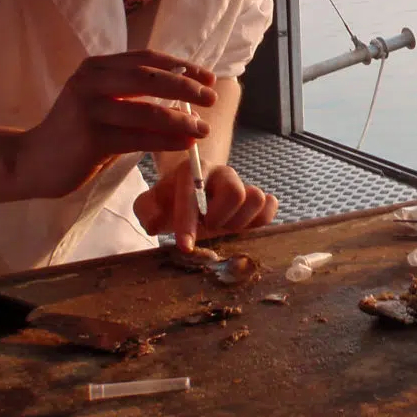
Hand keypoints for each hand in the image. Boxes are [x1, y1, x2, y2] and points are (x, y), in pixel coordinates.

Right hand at [10, 51, 215, 199]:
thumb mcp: (105, 104)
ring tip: (203, 128)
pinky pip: (138, 138)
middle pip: (149, 78)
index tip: (207, 77)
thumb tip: (186, 94)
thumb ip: (135, 95)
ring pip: (147, 111)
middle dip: (186, 87)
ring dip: (181, 120)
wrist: (33, 161)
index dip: (181, 66)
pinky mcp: (90, 138)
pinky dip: (167, 140)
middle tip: (211, 98)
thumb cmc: (77, 133)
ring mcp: (88, 109)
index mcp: (96, 66)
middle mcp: (90, 81)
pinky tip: (185, 143)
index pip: (146, 59)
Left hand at [134, 160, 278, 252]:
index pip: (193, 194)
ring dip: (240, 221)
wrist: (193, 195)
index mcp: (192, 171)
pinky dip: (260, 219)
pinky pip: (271, 205)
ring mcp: (242, 184)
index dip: (188, 222)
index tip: (185, 246)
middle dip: (220, 218)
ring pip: (256, 198)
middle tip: (208, 228)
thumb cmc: (170, 201)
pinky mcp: (259, 198)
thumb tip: (156, 222)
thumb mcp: (149, 203)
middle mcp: (221, 173)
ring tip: (224, 228)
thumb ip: (146, 210)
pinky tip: (243, 226)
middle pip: (235, 192)